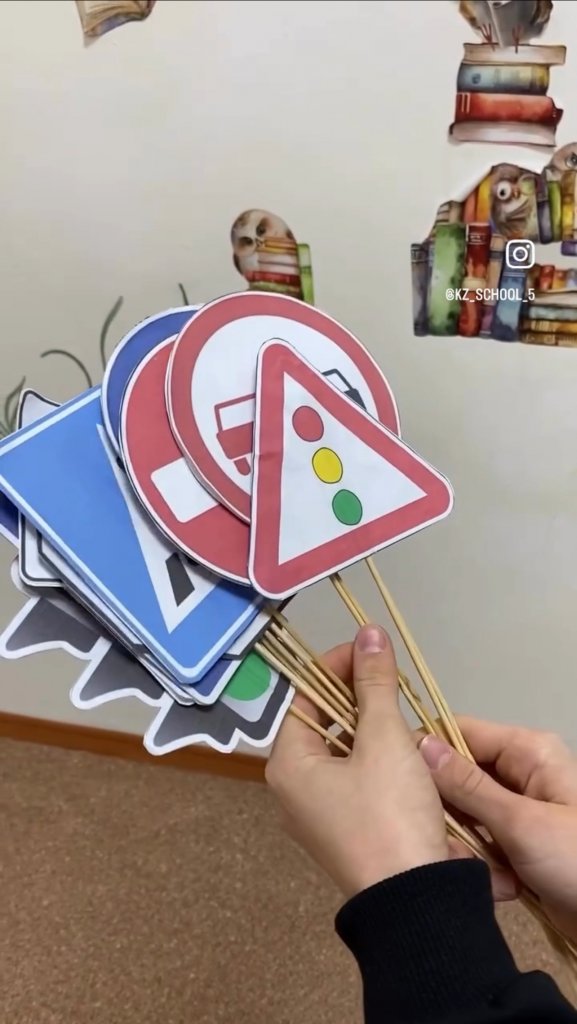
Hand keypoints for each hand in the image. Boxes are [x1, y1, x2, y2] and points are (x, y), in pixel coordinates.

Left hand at [266, 624, 448, 898]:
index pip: (305, 696)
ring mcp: (320, 816)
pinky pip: (357, 781)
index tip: (371, 648)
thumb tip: (369, 632)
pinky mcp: (348, 834)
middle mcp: (294, 791)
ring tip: (404, 710)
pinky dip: (378, 759)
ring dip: (372, 727)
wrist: (415, 904)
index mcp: (287, 765)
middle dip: (358, 696)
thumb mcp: (385, 741)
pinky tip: (408, 752)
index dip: (336, 666)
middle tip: (391, 677)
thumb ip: (376, 684)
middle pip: (323, 724)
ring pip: (343, 752)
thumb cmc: (389, 814)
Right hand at [420, 719, 576, 941]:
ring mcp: (521, 809)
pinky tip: (480, 879)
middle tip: (427, 835)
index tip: (395, 778)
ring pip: (466, 812)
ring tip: (460, 863)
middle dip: (444, 807)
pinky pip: (482, 840)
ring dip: (461, 840)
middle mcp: (521, 772)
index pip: (461, 732)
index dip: (426, 750)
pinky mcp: (520, 842)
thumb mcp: (520, 822)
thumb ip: (468, 786)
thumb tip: (421, 744)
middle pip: (460, 774)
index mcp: (527, 751)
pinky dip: (478, 860)